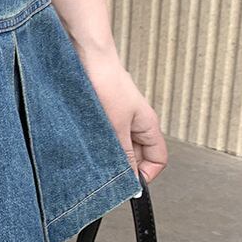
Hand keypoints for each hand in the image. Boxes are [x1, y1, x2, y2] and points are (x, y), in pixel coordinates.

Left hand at [77, 51, 167, 186]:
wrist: (86, 56)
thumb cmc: (106, 83)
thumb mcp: (117, 127)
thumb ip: (124, 155)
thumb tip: (131, 181)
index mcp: (148, 125)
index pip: (158, 159)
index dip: (146, 174)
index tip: (129, 185)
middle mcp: (135, 123)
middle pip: (137, 155)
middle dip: (124, 166)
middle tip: (106, 175)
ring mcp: (117, 118)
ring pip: (117, 146)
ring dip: (107, 154)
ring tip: (93, 157)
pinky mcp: (100, 114)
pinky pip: (102, 136)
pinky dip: (95, 143)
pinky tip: (83, 144)